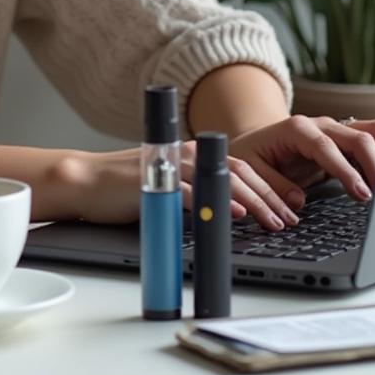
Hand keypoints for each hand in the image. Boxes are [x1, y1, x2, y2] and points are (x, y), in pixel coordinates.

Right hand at [57, 137, 321, 229]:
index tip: (288, 209)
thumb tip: (229, 212)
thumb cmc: (122, 186)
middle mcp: (184, 153)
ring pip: (220, 180)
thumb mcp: (166, 184)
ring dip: (251, 202)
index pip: (239, 166)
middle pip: (237, 171)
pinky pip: (192, 193)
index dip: (268, 187)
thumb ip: (195, 190)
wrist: (85, 181)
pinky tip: (234, 215)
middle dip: (269, 197)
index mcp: (189, 153)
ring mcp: (170, 166)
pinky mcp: (155, 182)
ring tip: (272, 221)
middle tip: (289, 220)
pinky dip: (216, 204)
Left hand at [226, 114, 374, 228]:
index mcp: (296, 129)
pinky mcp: (346, 140)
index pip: (327, 147)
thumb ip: (271, 185)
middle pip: (358, 136)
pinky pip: (374, 140)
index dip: (346, 171)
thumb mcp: (249, 170)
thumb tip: (297, 202)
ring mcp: (336, 129)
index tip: (362, 194)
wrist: (257, 142)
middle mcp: (320, 125)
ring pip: (373, 130)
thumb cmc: (253, 155)